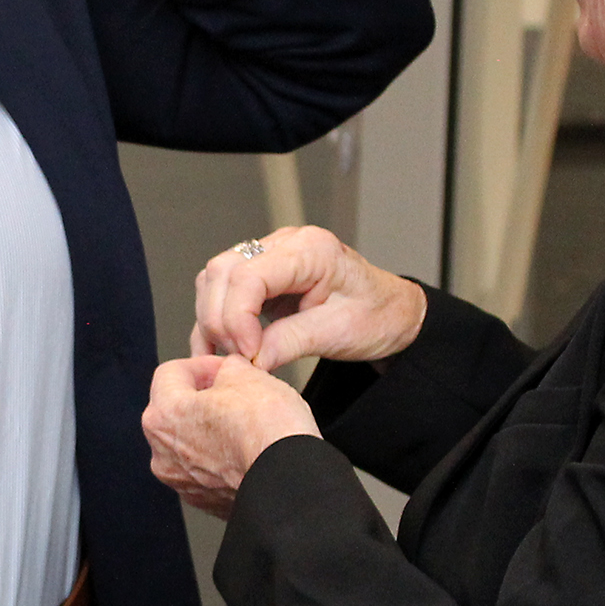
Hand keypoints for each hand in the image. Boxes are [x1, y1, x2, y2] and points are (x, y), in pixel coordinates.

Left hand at [144, 355, 322, 519]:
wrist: (290, 481)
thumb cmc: (267, 432)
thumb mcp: (247, 374)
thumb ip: (227, 367)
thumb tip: (229, 371)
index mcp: (164, 415)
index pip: (171, 373)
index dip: (203, 364)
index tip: (223, 368)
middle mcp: (163, 453)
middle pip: (174, 410)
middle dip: (202, 396)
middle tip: (234, 392)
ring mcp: (182, 481)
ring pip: (189, 443)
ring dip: (210, 429)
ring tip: (242, 423)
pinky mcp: (203, 501)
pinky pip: (205, 470)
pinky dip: (220, 459)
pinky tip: (244, 451)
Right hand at [191, 225, 429, 370]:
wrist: (391, 313)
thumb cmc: (376, 315)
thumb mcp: (338, 333)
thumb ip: (290, 342)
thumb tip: (250, 361)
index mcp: (311, 249)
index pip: (249, 275)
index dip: (237, 317)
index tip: (248, 353)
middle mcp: (284, 244)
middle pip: (222, 272)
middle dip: (220, 319)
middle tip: (239, 358)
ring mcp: (268, 256)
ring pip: (214, 279)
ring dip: (213, 319)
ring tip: (231, 356)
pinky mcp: (260, 275)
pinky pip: (221, 291)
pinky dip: (215, 321)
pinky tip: (220, 349)